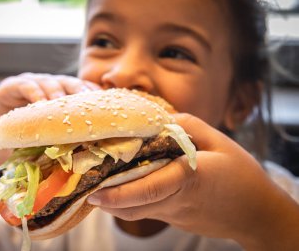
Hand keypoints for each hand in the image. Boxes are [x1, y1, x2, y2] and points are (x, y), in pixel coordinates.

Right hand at [0, 73, 100, 172]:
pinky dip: (34, 94)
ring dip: (57, 92)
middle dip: (80, 91)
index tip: (106, 103)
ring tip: (63, 103)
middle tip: (89, 100)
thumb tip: (93, 149)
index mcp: (61, 95)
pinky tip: (40, 104)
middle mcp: (48, 86)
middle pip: (69, 83)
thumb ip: (65, 136)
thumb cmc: (25, 142)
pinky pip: (26, 86)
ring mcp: (30, 83)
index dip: (93, 94)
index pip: (81, 91)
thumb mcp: (49, 138)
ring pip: (49, 82)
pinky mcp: (11, 85)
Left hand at [87, 113, 298, 248]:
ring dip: (114, 202)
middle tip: (83, 185)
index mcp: (189, 179)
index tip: (95, 193)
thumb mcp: (218, 141)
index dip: (120, 193)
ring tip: (96, 186)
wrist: (256, 213)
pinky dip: (129, 203)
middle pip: (134, 205)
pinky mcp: (174, 219)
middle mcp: (177, 201)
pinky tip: (121, 188)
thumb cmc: (240, 175)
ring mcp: (174, 214)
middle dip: (106, 198)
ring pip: (135, 212)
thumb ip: (186, 127)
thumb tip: (156, 121)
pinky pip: (146, 212)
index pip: (150, 188)